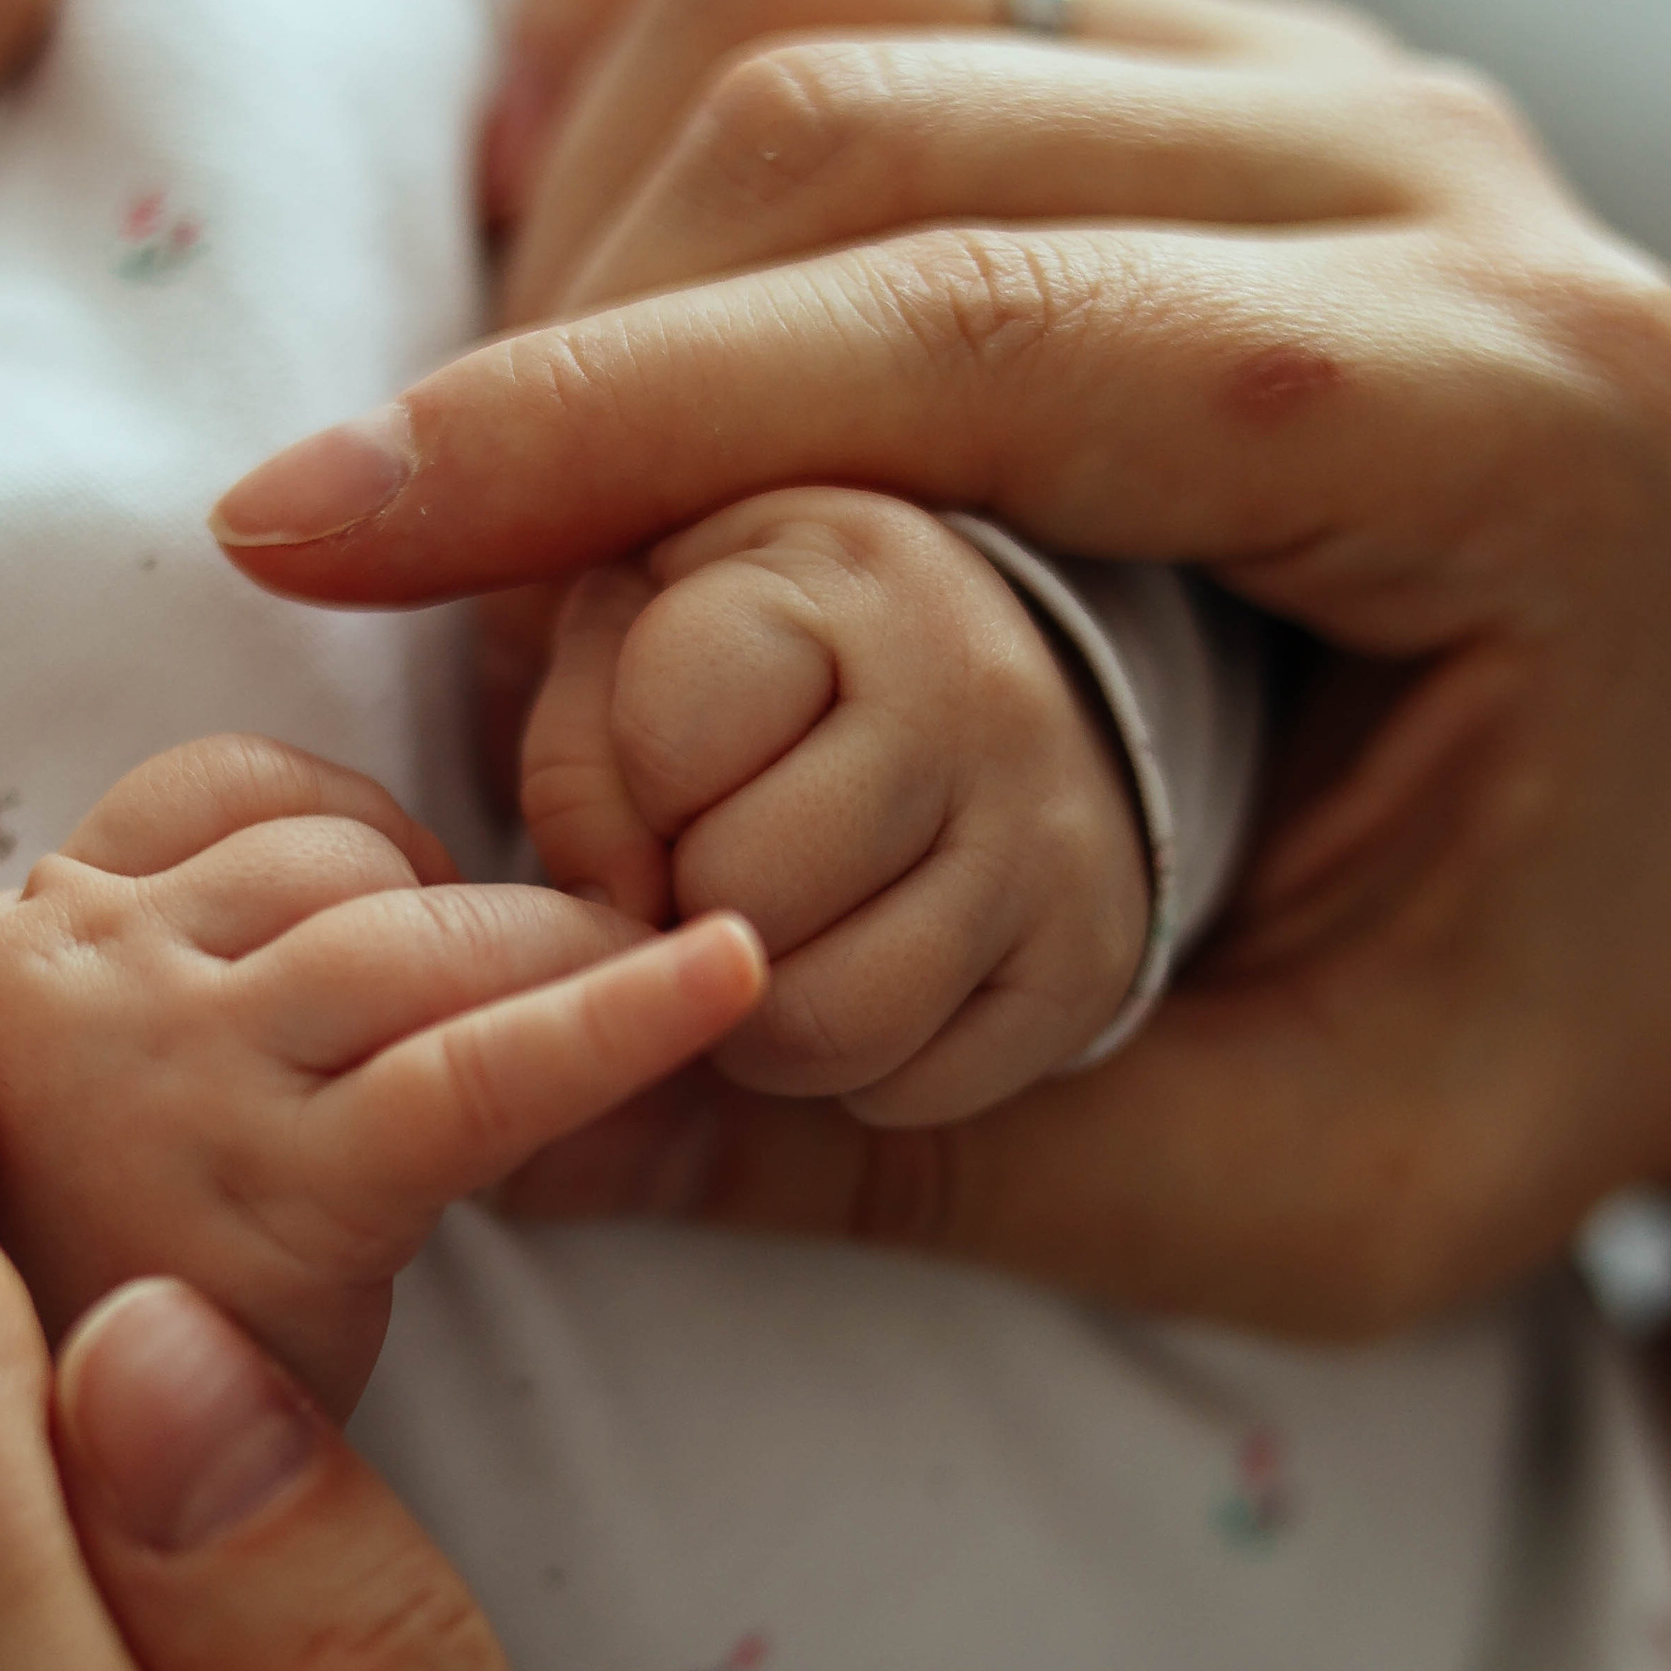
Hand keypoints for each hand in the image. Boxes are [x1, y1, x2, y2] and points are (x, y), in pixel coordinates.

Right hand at [0, 731, 764, 1412]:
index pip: (228, 785)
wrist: (32, 1520)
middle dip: (486, 910)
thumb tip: (418, 896)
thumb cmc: (102, 1311)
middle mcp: (61, 985)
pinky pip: (474, 1071)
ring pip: (414, 931)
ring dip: (556, 955)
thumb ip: (189, 980)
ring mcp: (164, 1081)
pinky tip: (733, 976)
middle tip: (590, 982)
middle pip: (338, 853)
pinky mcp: (278, 1198)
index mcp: (13, 943)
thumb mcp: (92, 1106)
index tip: (423, 925)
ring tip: (647, 1007)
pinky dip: (619, 1016)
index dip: (364, 841)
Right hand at [218, 0, 1670, 1334]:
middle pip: (856, 104)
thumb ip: (908, 1158)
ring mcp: (1303, 59)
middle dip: (561, 344)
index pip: (971, 330)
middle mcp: (1418, 163)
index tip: (301, 533)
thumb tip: (523, 1112)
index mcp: (1505, 420)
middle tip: (430, 591)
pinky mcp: (1194, 27)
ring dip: (590, 171)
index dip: (597, 422)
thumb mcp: (1277, 1192)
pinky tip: (568, 179)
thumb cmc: (1511, 1036)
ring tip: (505, 437)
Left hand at [522, 490, 1147, 1123]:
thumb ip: (581, 755)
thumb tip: (624, 914)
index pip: (674, 738)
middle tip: (716, 868)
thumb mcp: (637, 633)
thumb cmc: (756, 663)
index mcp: (850, 579)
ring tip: (772, 934)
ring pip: (828, 1022)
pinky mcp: (1088, 963)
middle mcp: (982, 697)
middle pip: (747, 893)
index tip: (678, 761)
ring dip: (757, 1014)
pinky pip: (910, 1091)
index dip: (637, 785)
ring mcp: (1054, 836)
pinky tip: (860, 967)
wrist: (977, 691)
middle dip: (692, 907)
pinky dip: (853, 1065)